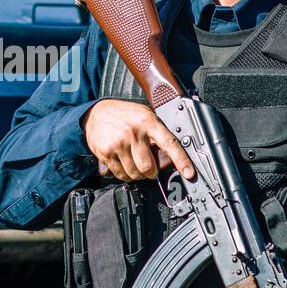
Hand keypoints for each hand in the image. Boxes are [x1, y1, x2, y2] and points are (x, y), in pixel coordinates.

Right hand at [80, 99, 195, 182]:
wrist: (96, 113)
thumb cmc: (124, 116)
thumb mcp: (144, 116)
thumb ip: (156, 133)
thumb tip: (169, 157)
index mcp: (148, 122)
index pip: (169, 143)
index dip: (181, 160)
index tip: (189, 173)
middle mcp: (134, 133)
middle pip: (148, 167)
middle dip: (151, 172)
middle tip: (148, 167)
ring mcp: (119, 143)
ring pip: (134, 174)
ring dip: (136, 174)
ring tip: (134, 163)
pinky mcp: (106, 152)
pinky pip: (120, 174)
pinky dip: (124, 174)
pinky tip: (123, 163)